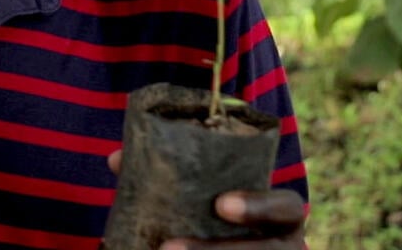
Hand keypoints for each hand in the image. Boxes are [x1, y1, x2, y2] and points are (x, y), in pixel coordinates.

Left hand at [106, 151, 305, 249]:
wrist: (224, 242)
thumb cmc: (216, 215)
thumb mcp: (204, 195)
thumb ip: (169, 177)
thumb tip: (115, 159)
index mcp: (281, 215)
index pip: (284, 206)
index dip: (257, 205)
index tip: (220, 205)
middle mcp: (287, 247)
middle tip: (167, 248)